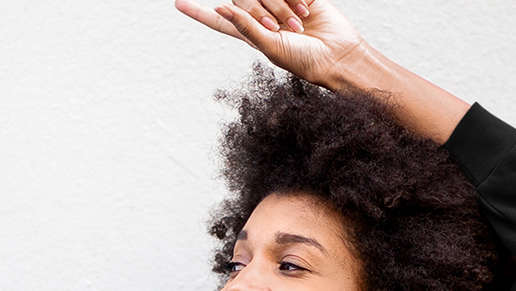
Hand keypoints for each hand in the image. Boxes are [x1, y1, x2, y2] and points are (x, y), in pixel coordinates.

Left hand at [175, 0, 367, 88]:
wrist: (337, 55)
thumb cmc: (303, 60)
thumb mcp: (270, 46)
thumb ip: (246, 27)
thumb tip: (220, 8)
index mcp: (251, 34)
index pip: (218, 21)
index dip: (198, 13)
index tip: (179, 4)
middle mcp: (263, 18)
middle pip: (244, 1)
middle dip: (260, 11)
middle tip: (280, 27)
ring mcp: (281, 5)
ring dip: (281, 7)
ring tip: (297, 25)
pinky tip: (306, 10)